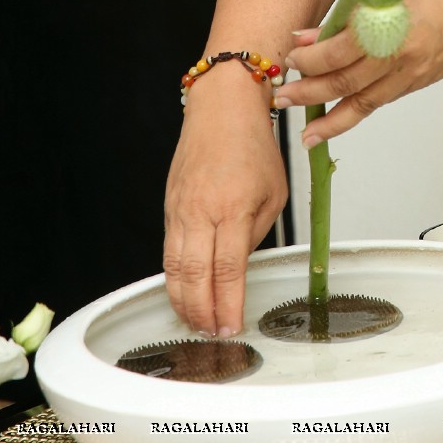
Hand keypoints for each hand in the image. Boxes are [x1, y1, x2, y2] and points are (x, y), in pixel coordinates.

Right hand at [163, 70, 286, 335]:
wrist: (221, 107)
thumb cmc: (251, 143)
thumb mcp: (274, 191)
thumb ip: (257, 232)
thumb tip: (240, 267)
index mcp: (233, 207)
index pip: (228, 270)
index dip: (228, 305)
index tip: (232, 327)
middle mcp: (201, 211)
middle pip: (194, 277)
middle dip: (201, 313)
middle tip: (211, 334)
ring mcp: (180, 210)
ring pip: (173, 269)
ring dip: (183, 303)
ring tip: (195, 323)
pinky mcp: (169, 207)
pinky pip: (168, 251)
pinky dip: (173, 279)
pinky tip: (183, 293)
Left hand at [274, 0, 442, 147]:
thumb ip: (357, 9)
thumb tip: (318, 31)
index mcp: (393, 23)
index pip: (340, 49)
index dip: (310, 56)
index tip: (291, 53)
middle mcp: (400, 55)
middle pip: (344, 83)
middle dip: (308, 93)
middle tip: (280, 97)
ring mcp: (410, 74)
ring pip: (360, 104)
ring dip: (327, 118)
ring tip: (302, 130)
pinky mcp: (417, 84)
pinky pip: (379, 103)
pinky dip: (353, 115)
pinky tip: (334, 122)